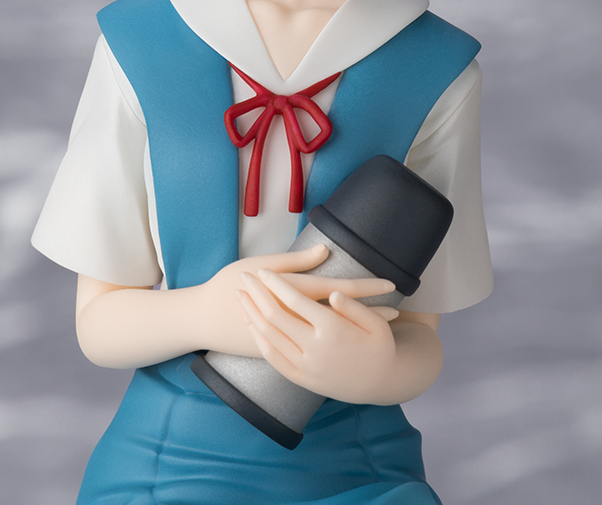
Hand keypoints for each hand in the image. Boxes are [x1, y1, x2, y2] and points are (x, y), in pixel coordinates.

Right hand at [196, 245, 395, 357]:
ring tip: (382, 327)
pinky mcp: (282, 349)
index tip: (390, 283)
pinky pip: (317, 345)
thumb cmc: (231, 282)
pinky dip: (335, 342)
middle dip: (370, 312)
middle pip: (341, 314)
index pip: (338, 290)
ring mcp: (289, 337)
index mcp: (292, 293)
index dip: (365, 287)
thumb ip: (296, 261)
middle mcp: (295, 318)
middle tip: (398, 310)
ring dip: (358, 328)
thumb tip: (325, 251)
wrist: (203, 317)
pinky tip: (347, 341)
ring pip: (332, 332)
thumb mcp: (263, 264)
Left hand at [238, 267, 400, 402]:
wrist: (381, 384)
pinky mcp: (303, 380)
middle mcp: (316, 349)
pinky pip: (274, 359)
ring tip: (241, 296)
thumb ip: (353, 306)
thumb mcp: (377, 323)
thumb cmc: (381, 347)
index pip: (296, 300)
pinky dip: (260, 339)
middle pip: (276, 316)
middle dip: (257, 294)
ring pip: (270, 337)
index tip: (264, 270)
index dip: (277, 283)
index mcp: (334, 330)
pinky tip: (252, 324)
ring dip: (251, 314)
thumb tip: (333, 292)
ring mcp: (308, 367)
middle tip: (244, 277)